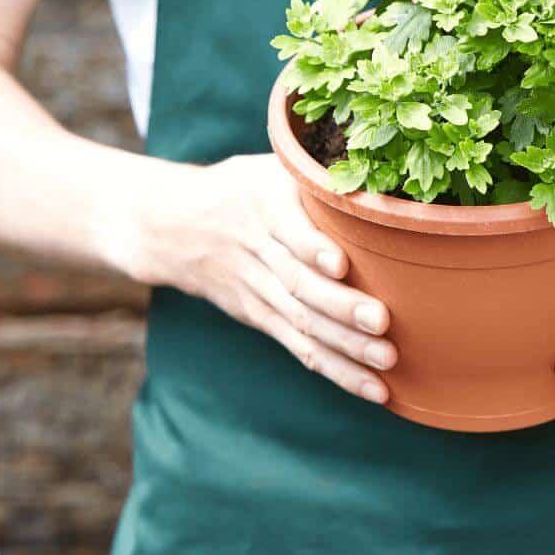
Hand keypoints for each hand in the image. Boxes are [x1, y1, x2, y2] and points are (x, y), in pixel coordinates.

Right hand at [135, 154, 395, 403]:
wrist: (168, 226)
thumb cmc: (238, 187)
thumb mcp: (264, 166)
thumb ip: (309, 171)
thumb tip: (375, 170)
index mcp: (260, 204)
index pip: (285, 229)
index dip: (311, 247)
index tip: (340, 263)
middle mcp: (257, 250)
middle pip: (297, 284)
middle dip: (340, 307)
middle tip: (382, 322)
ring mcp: (256, 290)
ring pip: (301, 322)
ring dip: (345, 347)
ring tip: (386, 362)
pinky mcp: (259, 317)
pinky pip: (298, 347)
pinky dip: (336, 369)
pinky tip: (372, 388)